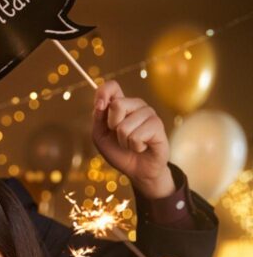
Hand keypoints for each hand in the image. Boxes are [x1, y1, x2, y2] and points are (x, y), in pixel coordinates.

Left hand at [92, 80, 173, 198]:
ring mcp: (149, 114)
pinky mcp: (158, 125)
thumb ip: (98, 119)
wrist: (137, 169)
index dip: (103, 92)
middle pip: (117, 104)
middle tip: (119, 136)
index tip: (99, 106)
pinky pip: (136, 136)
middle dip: (112, 126)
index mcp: (121, 104)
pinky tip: (141, 147)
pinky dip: (134, 147)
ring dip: (123, 141)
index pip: (112, 86)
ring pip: (124, 126)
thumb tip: (101, 104)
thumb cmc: (119, 151)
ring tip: (131, 144)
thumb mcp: (100, 136)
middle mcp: (137, 105)